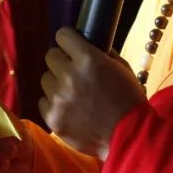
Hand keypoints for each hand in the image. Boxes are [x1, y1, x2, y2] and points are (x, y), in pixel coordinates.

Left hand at [40, 27, 145, 160]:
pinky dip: (53, 104)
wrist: (129, 137)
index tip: (72, 47)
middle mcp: (69, 75)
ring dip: (56, 83)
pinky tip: (69, 109)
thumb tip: (85, 44)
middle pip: (50, 56)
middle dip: (62, 62)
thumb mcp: (121, 68)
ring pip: (45, 79)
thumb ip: (101, 53)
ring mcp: (58, 98)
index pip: (62, 35)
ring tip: (73, 94)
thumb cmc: (129, 100)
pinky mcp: (52, 118)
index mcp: (88, 59)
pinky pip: (43, 101)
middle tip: (73, 72)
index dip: (68, 41)